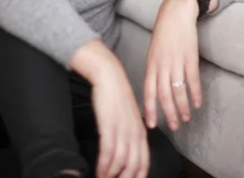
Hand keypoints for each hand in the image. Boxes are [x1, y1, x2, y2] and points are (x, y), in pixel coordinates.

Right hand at [92, 61, 149, 177]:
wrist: (109, 76)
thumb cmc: (116, 95)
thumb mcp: (128, 116)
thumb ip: (130, 133)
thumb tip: (125, 151)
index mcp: (141, 132)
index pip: (143, 163)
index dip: (136, 177)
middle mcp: (135, 133)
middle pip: (133, 167)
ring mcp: (123, 129)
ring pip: (120, 162)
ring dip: (111, 175)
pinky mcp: (109, 125)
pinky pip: (108, 152)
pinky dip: (104, 165)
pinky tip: (99, 171)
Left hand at [143, 0, 201, 131]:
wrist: (176, 12)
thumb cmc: (164, 31)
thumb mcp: (154, 50)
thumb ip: (154, 68)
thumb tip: (155, 87)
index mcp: (152, 63)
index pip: (148, 90)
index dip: (150, 108)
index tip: (151, 124)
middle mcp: (162, 64)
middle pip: (164, 95)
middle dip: (169, 113)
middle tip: (174, 126)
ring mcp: (176, 62)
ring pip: (178, 91)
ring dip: (183, 107)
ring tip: (187, 117)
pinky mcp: (190, 57)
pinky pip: (193, 80)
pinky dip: (195, 94)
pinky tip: (198, 103)